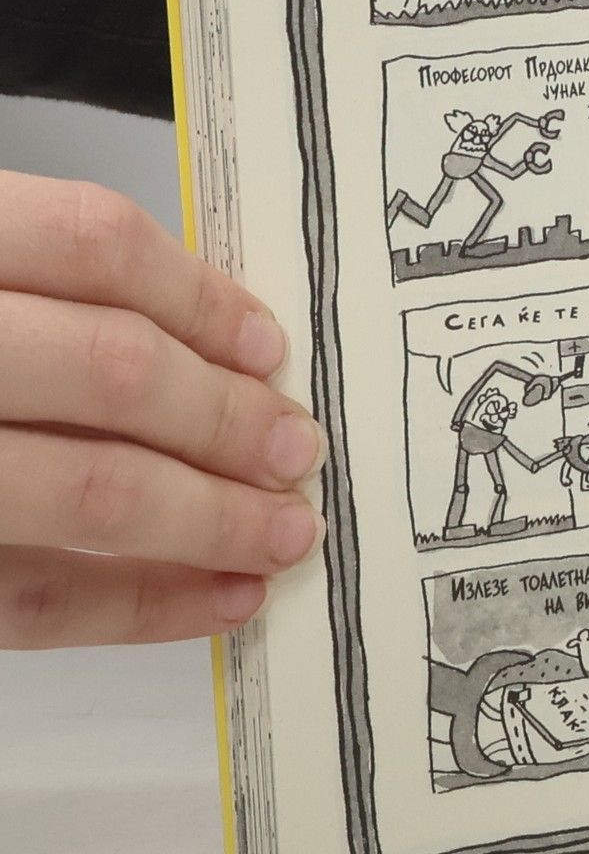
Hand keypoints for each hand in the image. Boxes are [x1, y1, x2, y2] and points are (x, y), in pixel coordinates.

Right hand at [0, 173, 323, 646]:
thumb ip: (30, 288)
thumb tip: (204, 339)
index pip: (91, 245)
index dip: (200, 296)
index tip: (267, 345)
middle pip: (109, 371)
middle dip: (224, 419)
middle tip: (296, 448)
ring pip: (85, 495)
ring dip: (210, 520)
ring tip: (284, 532)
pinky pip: (26, 600)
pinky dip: (139, 609)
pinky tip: (218, 602)